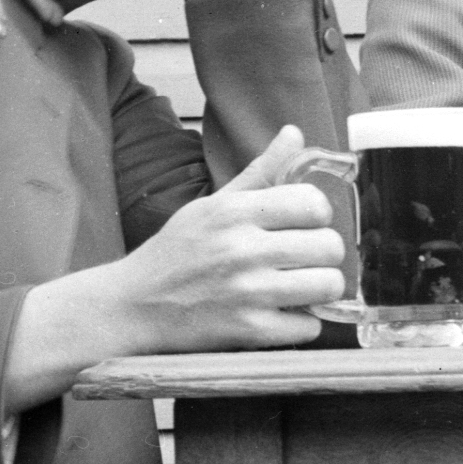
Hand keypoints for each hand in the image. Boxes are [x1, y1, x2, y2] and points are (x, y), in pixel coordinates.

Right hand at [1, 128, 343, 403]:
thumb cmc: (176, 252)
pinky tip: (282, 315)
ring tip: (301, 288)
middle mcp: (242, 249)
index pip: (314, 204)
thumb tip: (294, 132)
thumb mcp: (212, 205)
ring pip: (328, 286)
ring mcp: (247, 292)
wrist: (133, 306)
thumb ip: (260, 171)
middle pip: (329, 246)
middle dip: (325, 255)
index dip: (319, 216)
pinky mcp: (248, 330)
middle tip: (307, 261)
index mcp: (235, 212)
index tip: (306, 226)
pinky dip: (301, 325)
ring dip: (321, 290)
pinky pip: (309, 328)